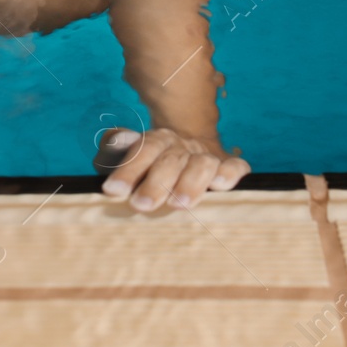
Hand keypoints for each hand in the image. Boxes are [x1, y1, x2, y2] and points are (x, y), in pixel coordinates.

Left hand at [93, 127, 249, 212]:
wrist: (189, 157)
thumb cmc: (149, 169)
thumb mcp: (126, 159)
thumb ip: (114, 149)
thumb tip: (115, 141)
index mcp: (156, 141)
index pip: (142, 150)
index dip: (128, 170)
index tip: (112, 190)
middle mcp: (182, 146)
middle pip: (170, 160)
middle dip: (155, 184)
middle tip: (141, 205)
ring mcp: (206, 156)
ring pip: (201, 164)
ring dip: (189, 184)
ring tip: (178, 205)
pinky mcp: (228, 167)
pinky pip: (234, 166)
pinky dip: (230, 173)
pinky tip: (221, 185)